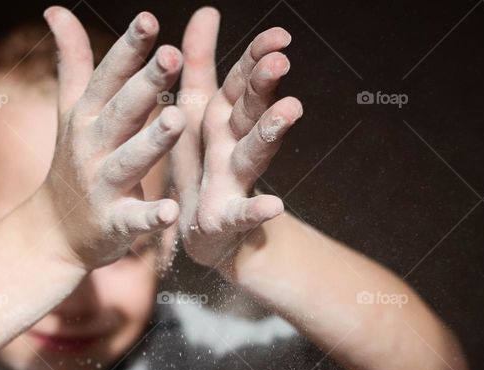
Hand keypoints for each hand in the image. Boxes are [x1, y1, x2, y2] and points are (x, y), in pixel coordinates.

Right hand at [40, 7, 184, 269]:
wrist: (53, 233)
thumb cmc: (72, 163)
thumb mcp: (71, 112)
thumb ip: (73, 62)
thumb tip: (55, 8)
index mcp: (87, 117)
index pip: (109, 77)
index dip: (128, 49)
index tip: (148, 20)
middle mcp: (92, 147)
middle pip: (122, 112)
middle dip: (145, 84)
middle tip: (172, 56)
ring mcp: (101, 187)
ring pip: (130, 160)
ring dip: (151, 141)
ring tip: (176, 119)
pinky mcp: (115, 225)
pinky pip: (135, 219)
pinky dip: (152, 217)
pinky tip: (171, 212)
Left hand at [171, 9, 301, 268]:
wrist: (202, 232)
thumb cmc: (200, 165)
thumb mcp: (195, 111)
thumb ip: (199, 63)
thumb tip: (207, 11)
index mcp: (222, 116)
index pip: (242, 80)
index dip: (257, 57)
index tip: (279, 36)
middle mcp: (233, 143)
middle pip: (250, 109)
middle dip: (263, 85)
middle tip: (279, 61)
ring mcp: (235, 180)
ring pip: (254, 152)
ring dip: (271, 130)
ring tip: (288, 111)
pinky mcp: (227, 218)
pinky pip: (244, 213)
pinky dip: (259, 210)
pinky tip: (275, 206)